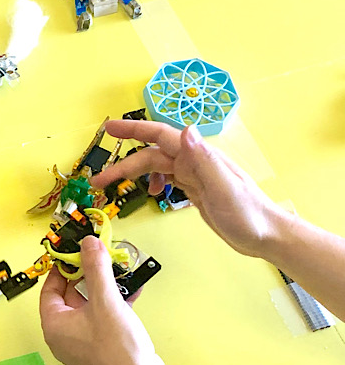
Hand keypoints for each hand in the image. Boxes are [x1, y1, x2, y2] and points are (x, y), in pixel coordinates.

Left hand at [39, 235, 165, 364]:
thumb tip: (88, 242)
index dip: (62, 269)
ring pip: (90, 306)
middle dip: (88, 275)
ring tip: (120, 269)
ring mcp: (83, 342)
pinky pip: (103, 318)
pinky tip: (132, 289)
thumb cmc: (117, 348)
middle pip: (71, 296)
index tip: (76, 252)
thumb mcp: (105, 301)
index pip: (50, 289)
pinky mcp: (102, 347)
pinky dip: (115, 303)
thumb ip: (96, 269)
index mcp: (55, 325)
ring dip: (105, 288)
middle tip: (101, 257)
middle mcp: (64, 335)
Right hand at [91, 120, 285, 257]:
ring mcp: (195, 175)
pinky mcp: (196, 189)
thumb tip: (186, 130)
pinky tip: (152, 194)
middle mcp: (195, 161)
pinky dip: (152, 183)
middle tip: (98, 180)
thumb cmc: (248, 214)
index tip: (108, 129)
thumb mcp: (224, 187)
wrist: (266, 234)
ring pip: (156, 168)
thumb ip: (204, 159)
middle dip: (123, 164)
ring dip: (133, 174)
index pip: (160, 136)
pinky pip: (167, 179)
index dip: (133, 130)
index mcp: (199, 156)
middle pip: (151, 155)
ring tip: (114, 188)